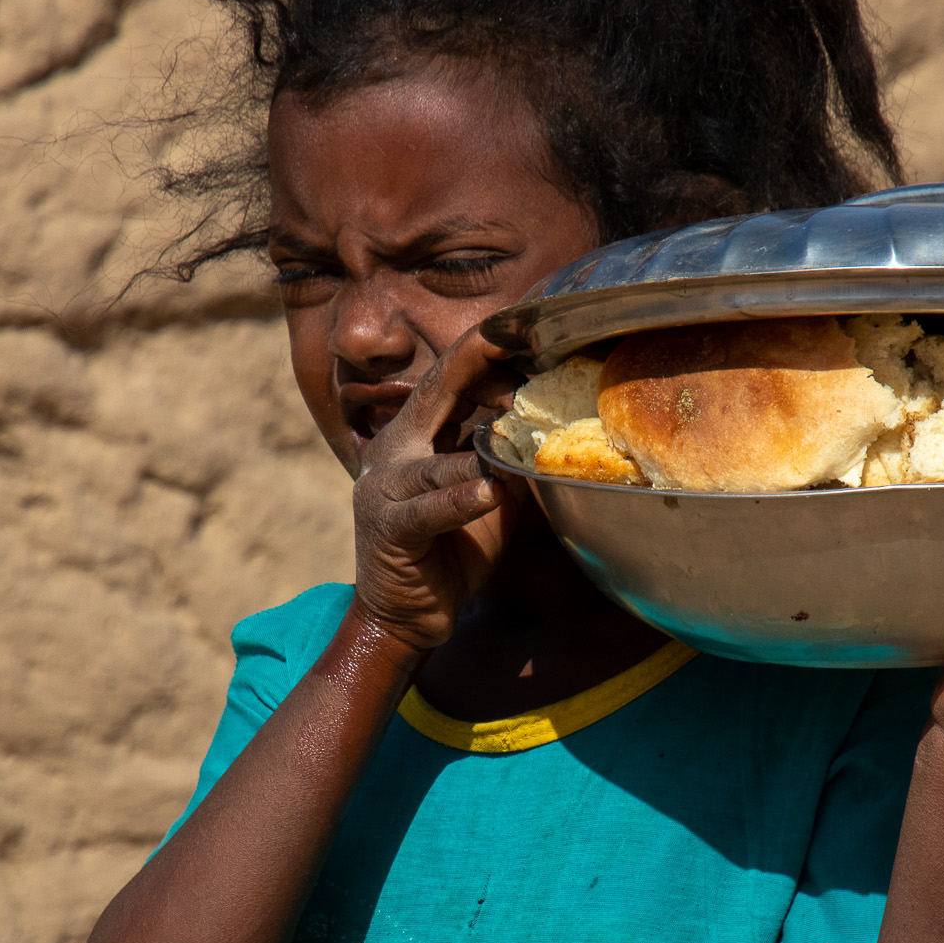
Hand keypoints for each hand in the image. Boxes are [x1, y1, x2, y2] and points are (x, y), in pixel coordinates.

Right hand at [349, 329, 518, 649]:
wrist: (407, 616)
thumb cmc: (452, 550)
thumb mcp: (489, 495)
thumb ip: (509, 459)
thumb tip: (557, 427)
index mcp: (416, 437)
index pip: (448, 382)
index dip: (480, 352)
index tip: (519, 326)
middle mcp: (396, 452)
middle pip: (436, 397)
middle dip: (476, 369)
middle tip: (522, 348)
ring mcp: (386, 489)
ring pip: (435, 458)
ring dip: (478, 446)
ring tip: (518, 423)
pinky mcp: (389, 529)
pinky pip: (427, 510)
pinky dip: (459, 499)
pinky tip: (487, 492)